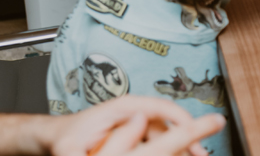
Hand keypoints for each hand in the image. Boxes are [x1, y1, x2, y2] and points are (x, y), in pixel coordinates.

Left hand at [50, 96, 222, 155]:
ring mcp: (136, 124)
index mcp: (124, 108)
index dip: (181, 120)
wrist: (57, 139)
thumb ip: (84, 152)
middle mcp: (134, 113)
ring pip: (166, 135)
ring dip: (181, 147)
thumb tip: (115, 144)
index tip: (196, 132)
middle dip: (188, 137)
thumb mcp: (69, 149)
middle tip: (201, 153)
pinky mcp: (136, 136)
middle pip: (169, 123)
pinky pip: (157, 143)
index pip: (161, 108)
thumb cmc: (65, 139)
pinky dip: (169, 151)